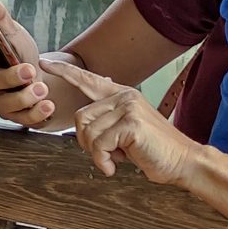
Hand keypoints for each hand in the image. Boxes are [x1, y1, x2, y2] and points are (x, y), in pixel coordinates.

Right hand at [0, 0, 54, 125]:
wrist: (39, 79)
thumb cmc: (20, 55)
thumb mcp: (13, 34)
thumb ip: (0, 17)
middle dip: (9, 77)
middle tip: (29, 69)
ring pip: (6, 104)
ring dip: (26, 96)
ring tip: (43, 89)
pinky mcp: (13, 117)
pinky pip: (22, 119)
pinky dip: (36, 113)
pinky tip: (48, 105)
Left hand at [64, 62, 199, 185]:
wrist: (183, 161)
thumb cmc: (152, 150)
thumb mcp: (126, 129)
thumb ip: (109, 116)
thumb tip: (94, 98)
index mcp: (122, 95)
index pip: (88, 80)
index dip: (65, 72)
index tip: (45, 63)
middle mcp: (125, 96)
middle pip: (80, 118)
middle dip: (87, 142)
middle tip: (109, 153)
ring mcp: (129, 108)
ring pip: (88, 132)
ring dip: (98, 153)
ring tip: (119, 157)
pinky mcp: (131, 123)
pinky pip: (99, 145)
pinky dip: (103, 161)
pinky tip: (118, 165)